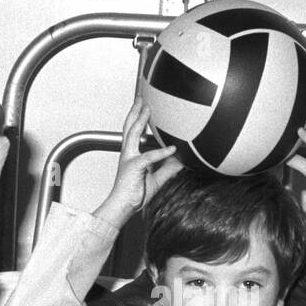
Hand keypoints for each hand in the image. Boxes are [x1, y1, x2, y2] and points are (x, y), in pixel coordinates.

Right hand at [96, 97, 182, 224]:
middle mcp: (128, 153)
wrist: (124, 207)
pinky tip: (172, 149)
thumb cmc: (135, 194)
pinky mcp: (134, 167)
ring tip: (148, 108)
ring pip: (133, 133)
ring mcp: (129, 159)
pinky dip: (162, 152)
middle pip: (130, 126)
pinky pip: (149, 156)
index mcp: (131, 155)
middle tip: (142, 98)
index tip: (144, 107)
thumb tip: (181, 159)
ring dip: (141, 119)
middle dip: (135, 111)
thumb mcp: (157, 179)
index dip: (138, 118)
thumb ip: (168, 168)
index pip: (133, 132)